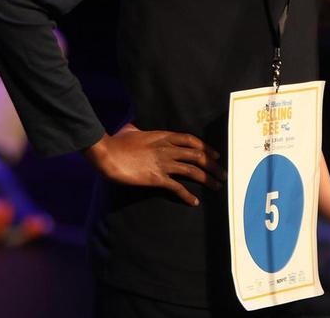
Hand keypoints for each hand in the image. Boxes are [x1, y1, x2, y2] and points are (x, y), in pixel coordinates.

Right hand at [83, 123, 226, 206]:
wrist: (107, 154)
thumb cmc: (116, 143)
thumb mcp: (131, 131)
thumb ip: (137, 130)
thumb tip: (134, 127)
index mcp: (163, 136)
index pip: (191, 141)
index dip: (206, 147)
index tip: (216, 154)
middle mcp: (167, 149)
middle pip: (197, 156)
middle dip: (213, 165)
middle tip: (222, 173)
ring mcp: (163, 163)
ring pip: (193, 170)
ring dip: (207, 178)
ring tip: (217, 186)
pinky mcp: (156, 178)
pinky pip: (177, 187)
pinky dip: (188, 195)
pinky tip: (194, 201)